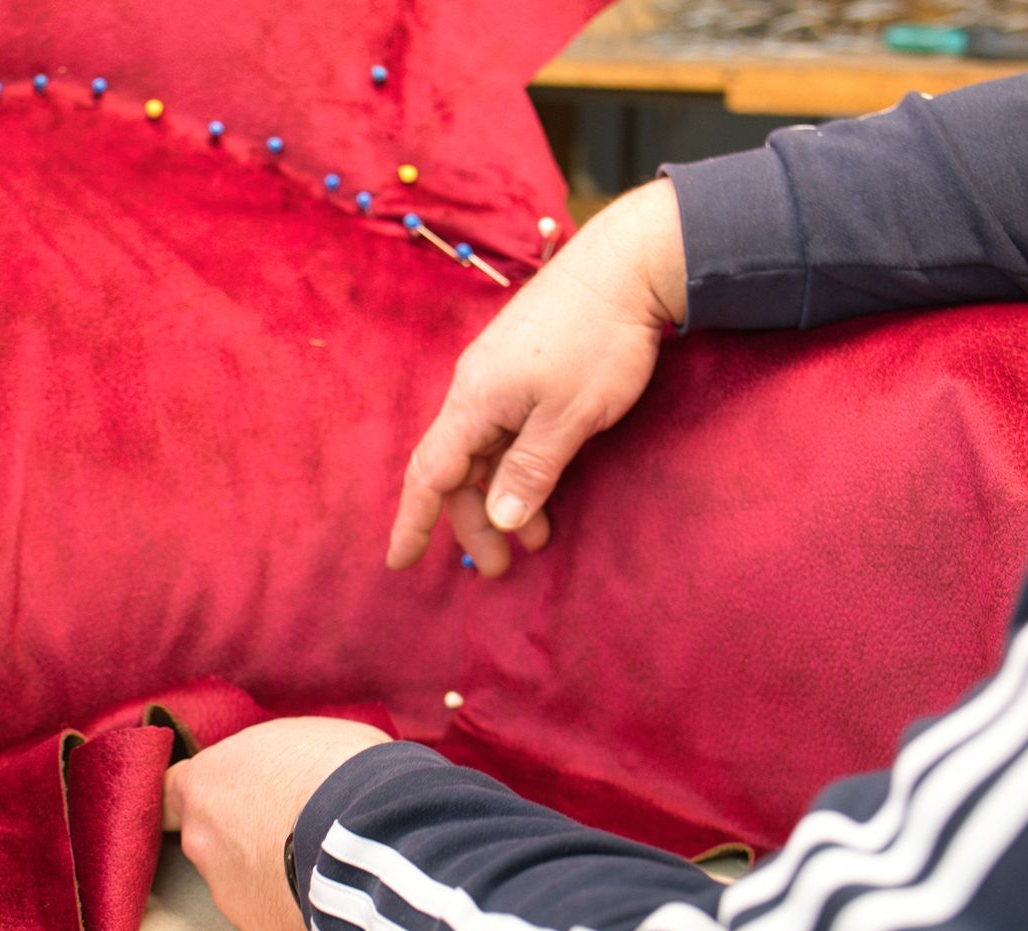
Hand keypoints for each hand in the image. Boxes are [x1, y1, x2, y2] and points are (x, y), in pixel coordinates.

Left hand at [161, 718, 391, 930]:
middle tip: (289, 823)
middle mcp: (199, 839)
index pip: (171, 790)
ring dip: (267, 869)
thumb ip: (264, 759)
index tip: (224, 795)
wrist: (372, 832)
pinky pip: (269, 910)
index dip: (202, 793)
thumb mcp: (296, 735)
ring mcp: (224, 888)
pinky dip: (289, 900)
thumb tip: (270, 769)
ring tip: (316, 856)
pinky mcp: (256, 926)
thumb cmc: (337, 768)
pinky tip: (324, 886)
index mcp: (202, 784)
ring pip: (238, 878)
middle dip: (241, 833)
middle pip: (208, 836)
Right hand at [386, 178, 688, 576]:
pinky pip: (505, 433)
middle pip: (458, 471)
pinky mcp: (524, 370)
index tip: (399, 562)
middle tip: (500, 569)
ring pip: (485, 454)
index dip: (413, 521)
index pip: (429, 474)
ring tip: (538, 538)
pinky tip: (544, 491)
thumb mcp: (570, 417)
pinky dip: (518, 470)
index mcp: (475, 402)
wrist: (628, 264)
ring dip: (503, 499)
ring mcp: (499, 379)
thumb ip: (531, 471)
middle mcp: (476, 390)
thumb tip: (498, 519)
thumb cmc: (599, 340)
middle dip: (473, 523)